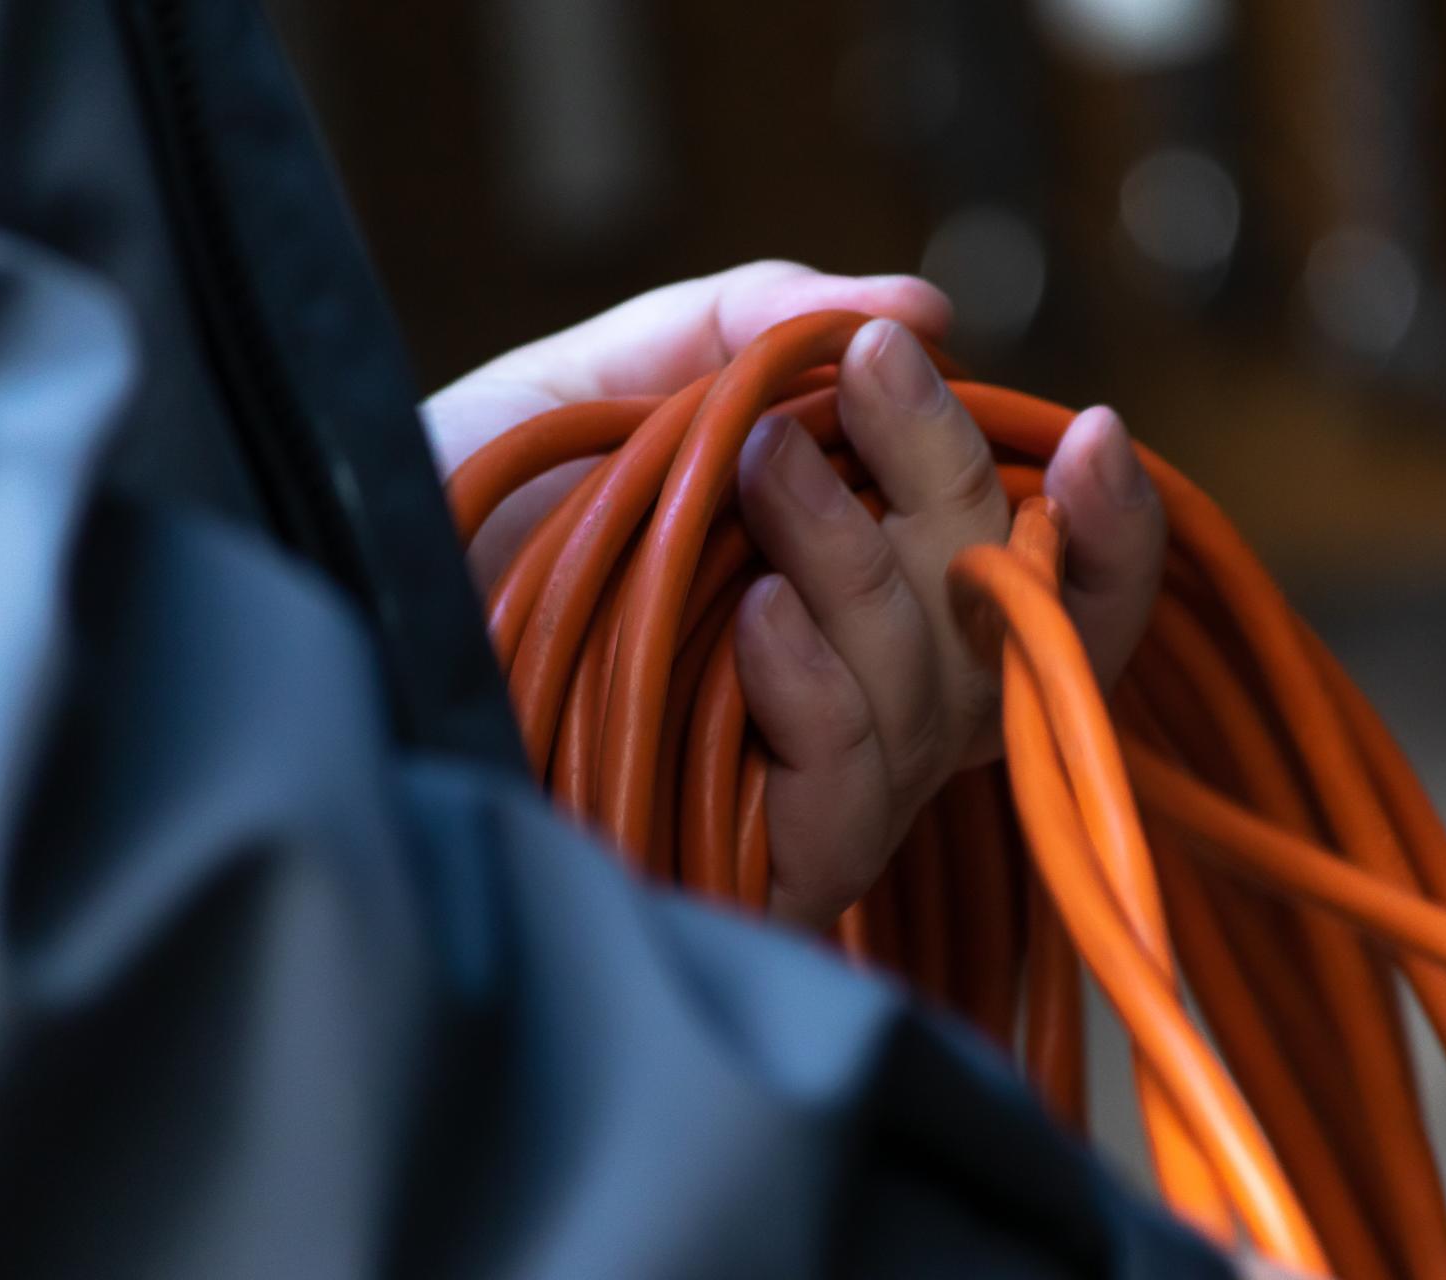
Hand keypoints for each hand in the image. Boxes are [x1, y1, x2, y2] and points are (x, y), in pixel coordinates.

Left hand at [425, 261, 1165, 928]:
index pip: (1055, 595)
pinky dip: (815, 688)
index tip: (1098, 437)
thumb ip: (753, 329)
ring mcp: (824, 790)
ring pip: (936, 694)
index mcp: (866, 590)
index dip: (1108, 534)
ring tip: (757, 471)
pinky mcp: (763, 870)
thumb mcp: (603, 382)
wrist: (337, 623)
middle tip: (868, 375)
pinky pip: (853, 788)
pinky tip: (749, 623)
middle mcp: (873, 696)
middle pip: (1008, 621)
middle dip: (946, 480)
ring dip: (858, 564)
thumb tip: (928, 306)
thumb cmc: (469, 518)